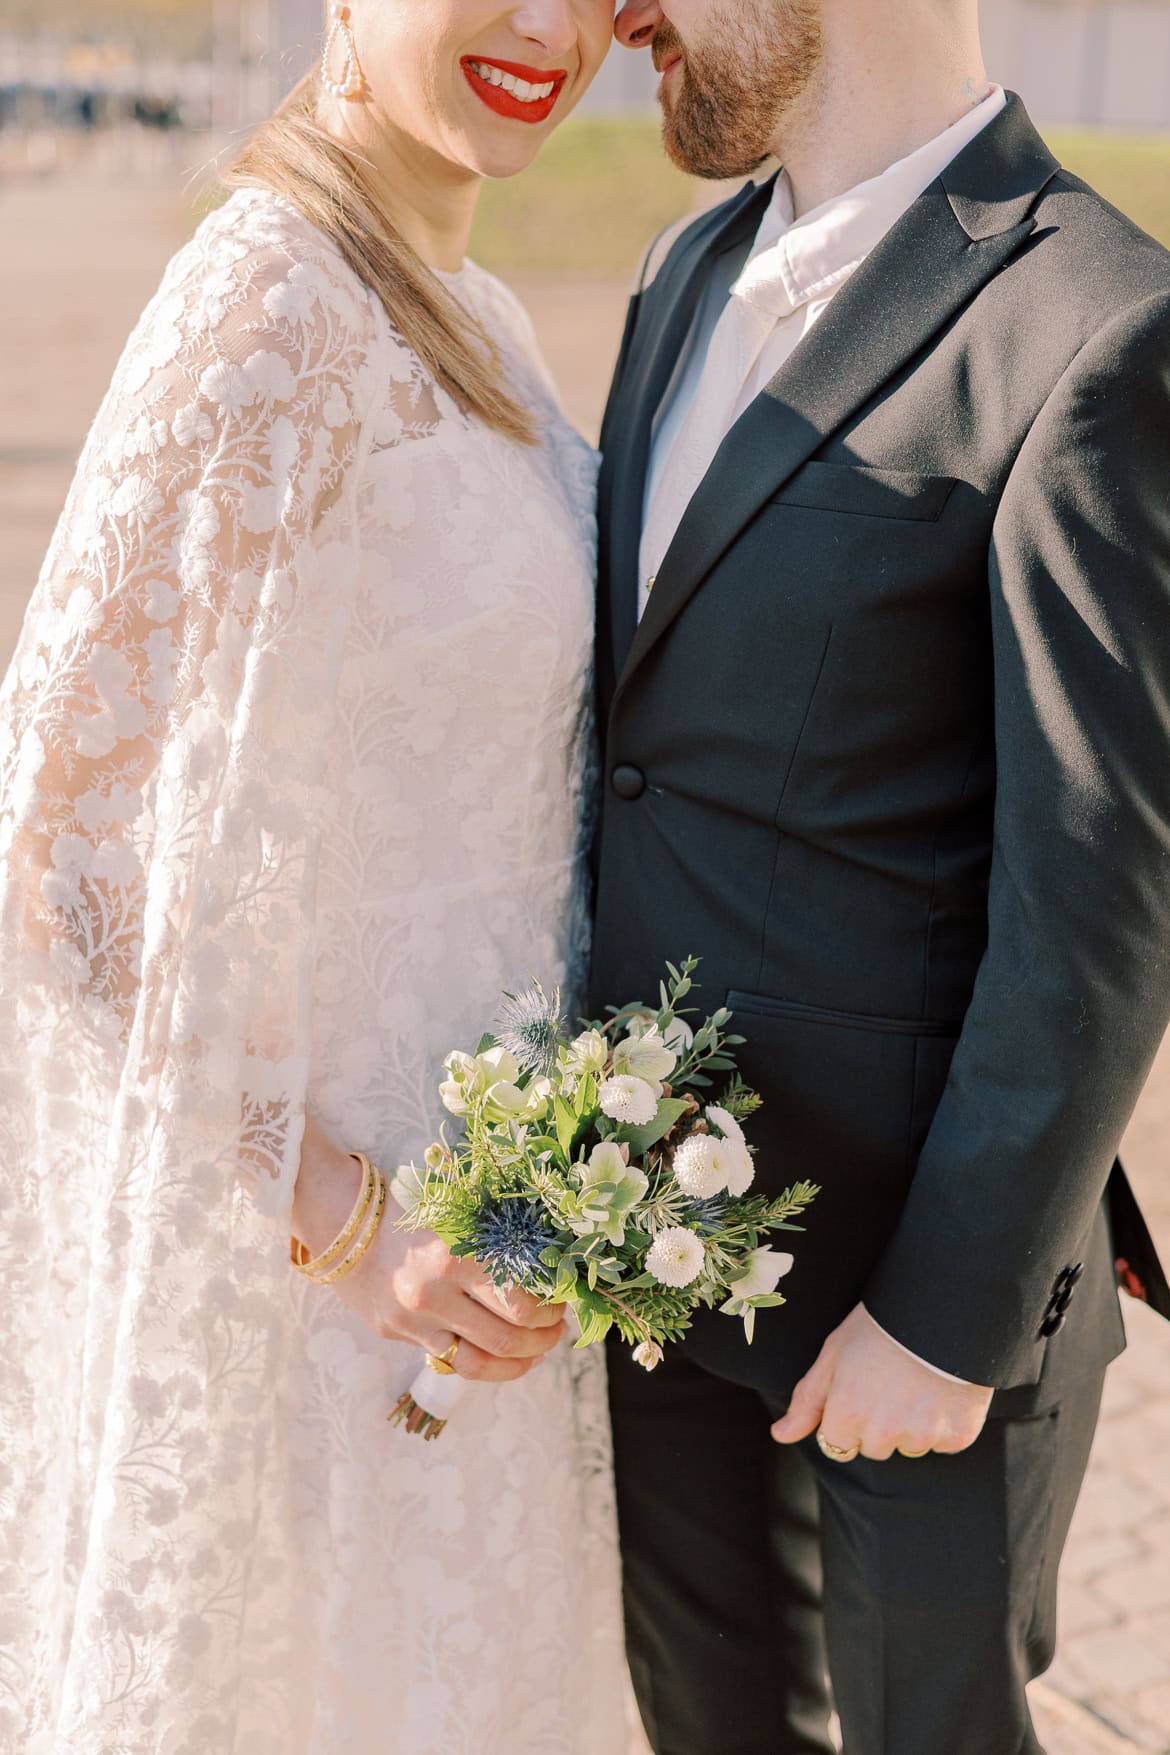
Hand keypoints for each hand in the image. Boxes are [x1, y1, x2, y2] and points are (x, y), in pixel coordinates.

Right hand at [292, 1116, 565, 1382]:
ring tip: (538, 1350)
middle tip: (558, 1326)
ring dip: (522, 1359)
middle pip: (509, 1333)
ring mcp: (415, 1319)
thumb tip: (549, 1271)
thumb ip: (496, 1243)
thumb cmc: (409, 1208)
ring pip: (483, 1360)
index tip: (564, 1299)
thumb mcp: (457, 1215)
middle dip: (545, 1335)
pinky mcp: (398, 1334)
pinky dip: (486, 1366)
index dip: (553, 1306)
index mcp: (458, 1252)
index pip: (523, 1298)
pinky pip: (451, 1361)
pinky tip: (503, 1359)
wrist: (341, 1220)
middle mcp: (437, 1291)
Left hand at [770, 1304, 993, 1460]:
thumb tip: (781, 1434)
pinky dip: (945, 1422)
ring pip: (910, 1446)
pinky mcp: (957, 1435)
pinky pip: (944, 1442)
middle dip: (878, 1423)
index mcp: (846, 1414)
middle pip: (874, 1447)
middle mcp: (882, 1434)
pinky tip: (943, 1389)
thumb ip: (807, 1401)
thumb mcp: (833, 1354)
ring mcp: (922, 1436)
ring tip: (918, 1381)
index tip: (861, 1387)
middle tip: (890, 1380)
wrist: (941, 1306)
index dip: (847, 1414)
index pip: (837, 1444)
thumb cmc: (880, 1326)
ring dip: (912, 1424)